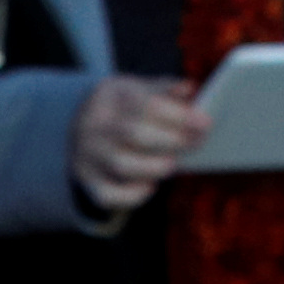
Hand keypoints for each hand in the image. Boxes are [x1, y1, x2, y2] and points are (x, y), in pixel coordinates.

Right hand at [69, 73, 206, 214]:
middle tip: (196, 143)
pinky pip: (106, 195)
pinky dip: (131, 196)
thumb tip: (189, 90)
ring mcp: (87, 154)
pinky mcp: (86, 180)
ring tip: (174, 165)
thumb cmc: (122, 107)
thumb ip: (164, 89)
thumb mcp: (138, 88)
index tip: (204, 124)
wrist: (79, 125)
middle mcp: (94, 124)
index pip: (146, 105)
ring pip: (121, 165)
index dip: (178, 116)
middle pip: (134, 134)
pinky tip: (150, 187)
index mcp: (110, 96)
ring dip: (153, 167)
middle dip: (171, 141)